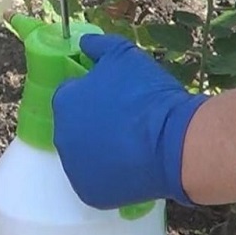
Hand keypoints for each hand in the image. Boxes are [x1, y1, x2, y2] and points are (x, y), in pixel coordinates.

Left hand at [52, 34, 208, 208]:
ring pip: (85, 153)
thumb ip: (99, 46)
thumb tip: (85, 42)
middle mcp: (61, 135)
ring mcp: (74, 167)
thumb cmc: (148, 95)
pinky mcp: (89, 192)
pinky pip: (97, 180)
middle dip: (95, 122)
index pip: (71, 95)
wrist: (174, 141)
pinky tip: (132, 165)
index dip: (94, 94)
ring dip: (102, 148)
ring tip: (133, 144)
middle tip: (126, 121)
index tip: (115, 97)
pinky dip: (111, 174)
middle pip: (76, 125)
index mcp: (64, 101)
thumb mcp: (125, 56)